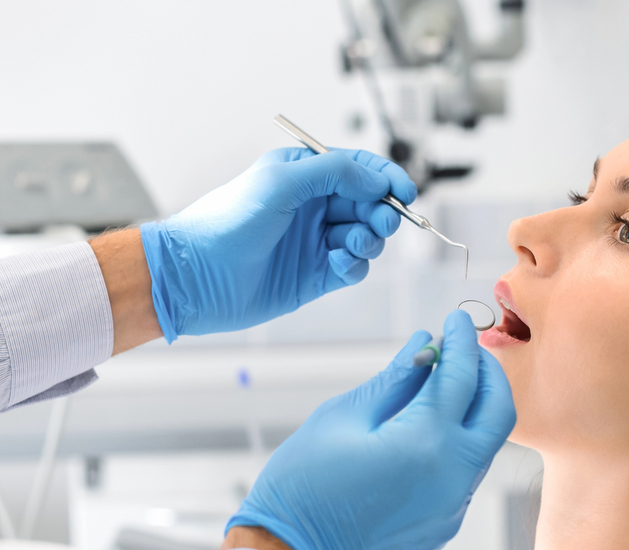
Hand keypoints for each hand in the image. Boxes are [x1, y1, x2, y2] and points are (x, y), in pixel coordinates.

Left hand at [141, 148, 415, 341]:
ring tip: (354, 244)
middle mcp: (313, 206)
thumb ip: (335, 172)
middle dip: (383, 212)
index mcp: (303, 174)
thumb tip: (376, 181)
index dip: (386, 178)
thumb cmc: (226, 222)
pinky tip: (340, 264)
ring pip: (366, 236)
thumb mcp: (282, 181)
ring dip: (370, 239)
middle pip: (369, 204)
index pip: (358, 168)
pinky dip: (355, 265)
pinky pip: (354, 267)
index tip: (405, 192)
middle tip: (384, 222)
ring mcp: (315, 242)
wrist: (196, 277)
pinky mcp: (316, 276)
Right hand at [226, 310, 516, 549]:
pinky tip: (428, 429)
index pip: (462, 375)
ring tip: (441, 386)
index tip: (455, 320)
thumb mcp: (342, 418)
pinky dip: (458, 441)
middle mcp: (453, 477)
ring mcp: (454, 506)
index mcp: (426, 444)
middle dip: (488, 372)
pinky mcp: (445, 525)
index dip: (462, 340)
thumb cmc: (303, 487)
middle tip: (463, 351)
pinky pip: (467, 473)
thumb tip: (424, 345)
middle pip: (498, 410)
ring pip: (486, 443)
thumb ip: (395, 380)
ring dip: (474, 408)